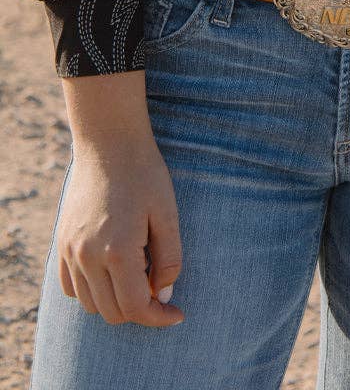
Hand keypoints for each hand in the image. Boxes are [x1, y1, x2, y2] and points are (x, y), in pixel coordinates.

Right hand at [57, 134, 184, 326]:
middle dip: (140, 311)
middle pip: (112, 312)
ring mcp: (70, 250)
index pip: (135, 308)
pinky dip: (91, 291)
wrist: (108, 142)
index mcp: (118, 250)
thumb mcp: (167, 213)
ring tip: (137, 276)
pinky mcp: (61, 242)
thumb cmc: (144, 173)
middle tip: (160, 291)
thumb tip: (163, 295)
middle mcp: (88, 256)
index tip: (176, 313)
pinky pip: (71, 286)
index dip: (158, 318)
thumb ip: (168, 259)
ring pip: (90, 304)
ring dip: (115, 302)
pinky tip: (112, 272)